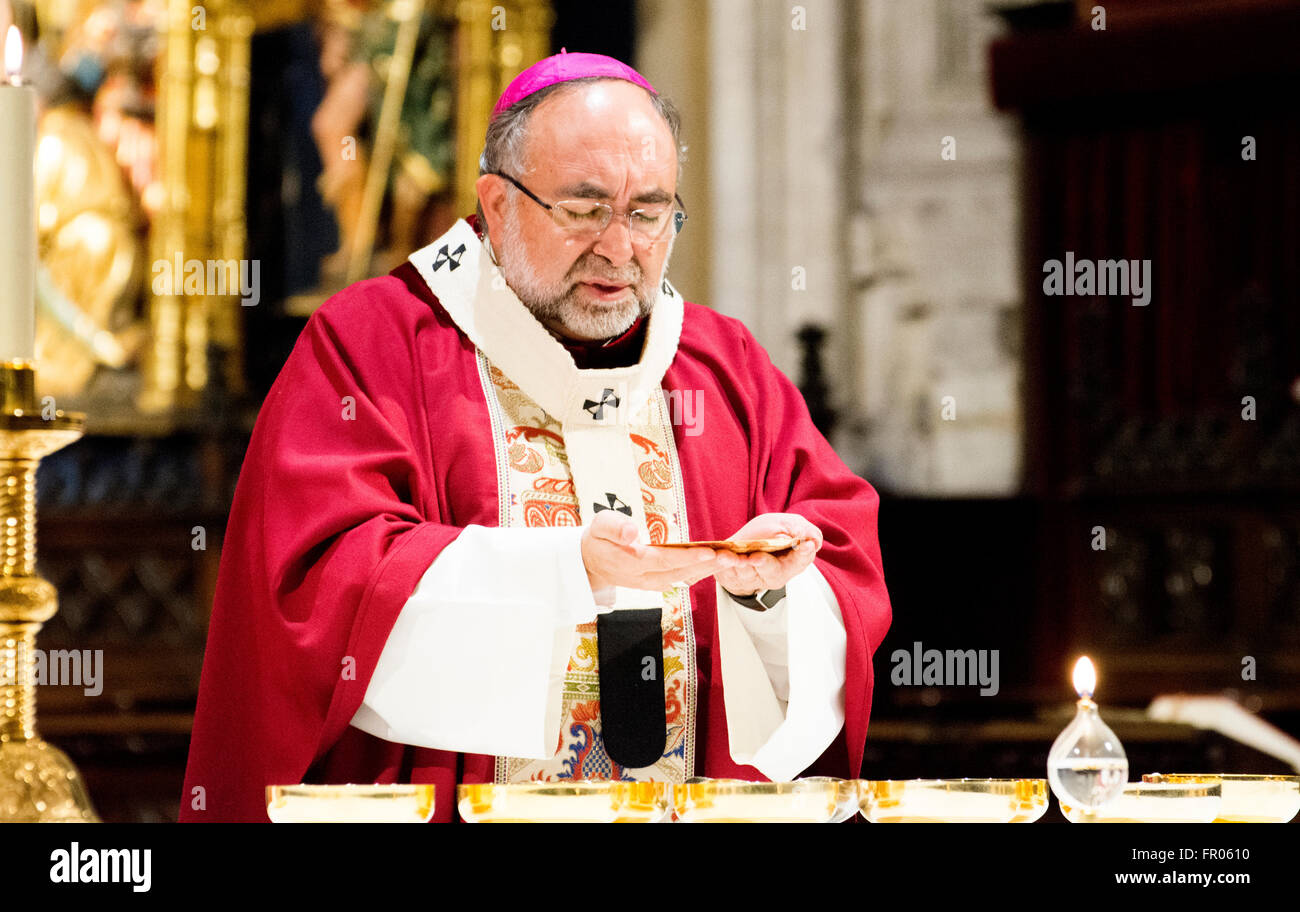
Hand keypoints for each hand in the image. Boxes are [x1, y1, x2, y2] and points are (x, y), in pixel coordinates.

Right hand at [581, 510, 741, 593]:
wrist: (590, 563)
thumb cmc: (598, 540)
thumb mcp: (599, 526)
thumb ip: (614, 527)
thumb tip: (631, 532)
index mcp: (631, 562)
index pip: (664, 560)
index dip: (688, 558)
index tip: (709, 552)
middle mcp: (644, 577)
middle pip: (681, 572)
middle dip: (707, 565)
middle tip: (731, 556)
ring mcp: (652, 583)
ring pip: (685, 578)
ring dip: (709, 570)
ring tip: (731, 559)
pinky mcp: (658, 583)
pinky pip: (683, 578)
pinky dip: (701, 571)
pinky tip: (717, 564)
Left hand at [713, 513, 823, 597]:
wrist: (742, 545)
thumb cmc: (769, 534)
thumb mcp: (788, 526)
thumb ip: (802, 531)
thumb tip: (811, 540)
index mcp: (791, 563)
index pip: (801, 561)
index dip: (804, 553)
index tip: (806, 545)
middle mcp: (772, 574)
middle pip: (771, 572)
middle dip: (764, 564)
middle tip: (758, 558)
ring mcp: (751, 577)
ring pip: (745, 573)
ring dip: (737, 564)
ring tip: (732, 556)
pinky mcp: (730, 576)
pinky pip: (724, 572)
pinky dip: (720, 562)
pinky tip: (718, 554)